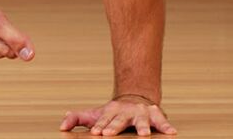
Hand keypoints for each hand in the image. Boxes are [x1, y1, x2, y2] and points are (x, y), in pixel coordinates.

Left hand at [59, 95, 176, 135]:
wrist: (133, 99)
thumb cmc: (111, 113)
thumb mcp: (93, 115)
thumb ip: (76, 119)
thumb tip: (61, 127)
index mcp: (110, 111)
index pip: (103, 120)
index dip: (100, 126)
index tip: (96, 133)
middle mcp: (125, 111)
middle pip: (120, 120)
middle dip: (115, 126)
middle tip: (109, 133)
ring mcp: (140, 112)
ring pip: (141, 120)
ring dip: (142, 127)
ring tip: (143, 134)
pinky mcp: (155, 115)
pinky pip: (162, 121)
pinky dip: (166, 126)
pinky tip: (171, 132)